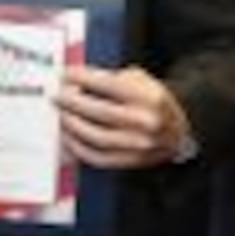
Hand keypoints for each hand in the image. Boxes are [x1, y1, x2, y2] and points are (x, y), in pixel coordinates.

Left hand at [56, 64, 191, 168]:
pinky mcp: (129, 161)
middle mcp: (145, 122)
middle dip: (71, 102)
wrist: (177, 131)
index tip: (65, 74)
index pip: (108, 85)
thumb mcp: (140, 80)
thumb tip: (75, 80)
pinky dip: (77, 147)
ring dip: (70, 124)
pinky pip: (96, 157)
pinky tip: (67, 136)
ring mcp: (138, 145)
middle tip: (57, 96)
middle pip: (98, 111)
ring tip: (61, 114)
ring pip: (94, 136)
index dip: (81, 78)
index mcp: (149, 98)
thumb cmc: (152, 102)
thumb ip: (110, 77)